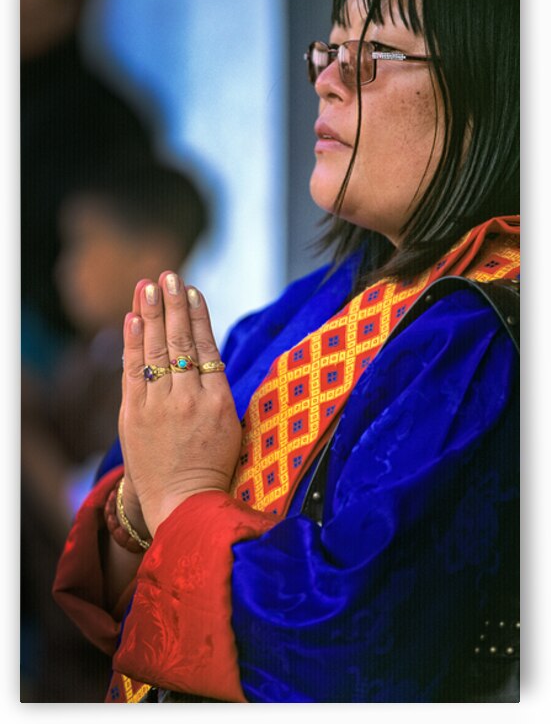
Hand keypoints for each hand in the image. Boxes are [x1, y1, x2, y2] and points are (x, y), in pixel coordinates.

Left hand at [119, 272, 241, 535]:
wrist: (183, 502)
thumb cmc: (212, 464)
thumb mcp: (231, 426)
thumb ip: (219, 389)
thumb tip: (208, 352)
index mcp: (219, 401)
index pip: (207, 347)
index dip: (199, 316)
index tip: (193, 291)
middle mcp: (188, 399)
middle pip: (180, 342)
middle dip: (173, 305)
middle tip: (169, 274)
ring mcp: (159, 406)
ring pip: (156, 351)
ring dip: (151, 314)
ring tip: (148, 285)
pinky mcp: (134, 415)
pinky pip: (133, 372)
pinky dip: (132, 343)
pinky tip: (132, 319)